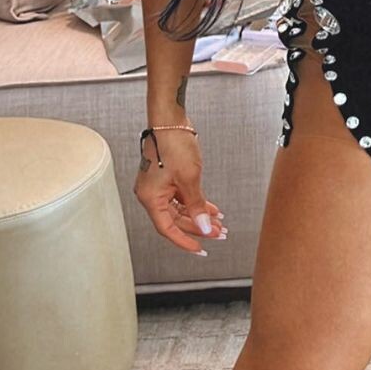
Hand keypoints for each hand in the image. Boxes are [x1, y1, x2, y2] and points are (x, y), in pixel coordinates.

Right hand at [134, 128, 226, 255]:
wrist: (170, 119)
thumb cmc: (174, 144)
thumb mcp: (190, 178)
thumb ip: (197, 206)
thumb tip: (204, 227)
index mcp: (150, 198)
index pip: (167, 229)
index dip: (185, 241)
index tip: (201, 249)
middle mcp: (151, 195)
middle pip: (175, 220)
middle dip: (199, 227)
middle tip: (220, 233)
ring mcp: (158, 186)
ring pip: (180, 209)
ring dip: (199, 215)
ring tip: (220, 223)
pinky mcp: (166, 178)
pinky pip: (181, 197)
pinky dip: (196, 202)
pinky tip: (212, 208)